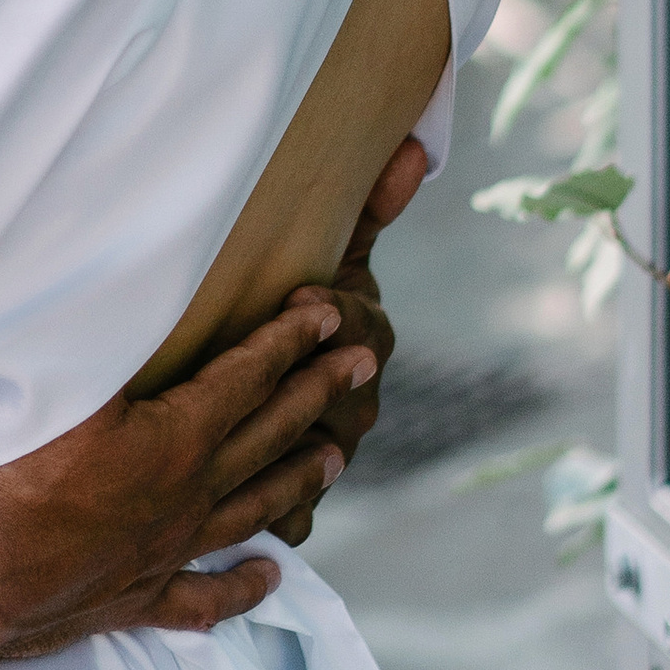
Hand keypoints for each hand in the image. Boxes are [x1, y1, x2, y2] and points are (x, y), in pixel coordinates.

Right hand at [0, 295, 380, 669]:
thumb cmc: (9, 471)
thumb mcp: (63, 378)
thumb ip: (108, 325)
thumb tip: (135, 270)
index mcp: (176, 438)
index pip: (249, 376)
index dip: (290, 339)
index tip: (328, 311)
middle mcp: (187, 495)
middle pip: (268, 435)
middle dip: (318, 391)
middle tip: (364, 363)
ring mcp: (166, 551)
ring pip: (251, 509)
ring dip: (297, 477)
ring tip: (336, 457)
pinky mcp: (135, 597)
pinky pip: (203, 597)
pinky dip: (241, 588)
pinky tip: (269, 579)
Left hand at [259, 130, 422, 541]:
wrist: (282, 381)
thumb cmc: (299, 299)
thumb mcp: (327, 248)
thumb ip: (366, 205)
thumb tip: (414, 145)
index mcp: (364, 334)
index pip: (362, 322)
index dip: (337, 310)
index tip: (305, 293)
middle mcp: (357, 398)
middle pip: (346, 398)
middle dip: (311, 383)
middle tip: (270, 368)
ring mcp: (332, 451)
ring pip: (324, 458)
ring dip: (297, 457)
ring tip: (255, 447)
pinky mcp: (299, 500)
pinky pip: (299, 514)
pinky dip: (284, 519)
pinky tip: (260, 524)